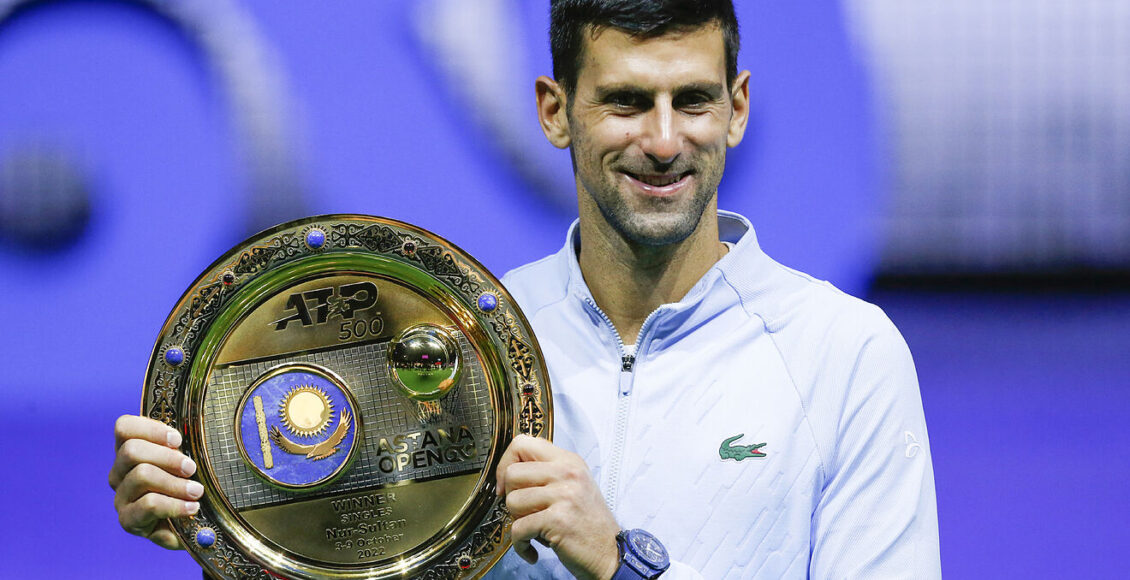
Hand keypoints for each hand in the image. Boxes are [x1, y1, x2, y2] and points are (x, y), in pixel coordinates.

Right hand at [109, 415, 202, 548]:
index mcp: (131, 451)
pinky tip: (192, 507)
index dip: (151, 429)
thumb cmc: (190, 486)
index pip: (124, 428)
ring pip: (141, 475)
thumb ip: (184, 446)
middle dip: (167, 457)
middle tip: (191, 468)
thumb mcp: (189, 462)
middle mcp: (120, 472)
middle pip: (131, 451)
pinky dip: (175, 505)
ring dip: (175, 483)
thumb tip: (196, 427)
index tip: (178, 439)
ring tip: (197, 491)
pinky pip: (149, 504)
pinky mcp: (128, 520)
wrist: (191, 527)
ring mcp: (121, 496)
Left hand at [496, 434, 619, 579]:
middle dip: (511, 497)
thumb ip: (546, 473)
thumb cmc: (587, 523)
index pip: (523, 443)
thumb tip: (506, 473)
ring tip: (535, 530)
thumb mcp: (573, 486)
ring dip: (518, 522)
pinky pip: (518, 529)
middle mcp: (568, 473)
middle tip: (526, 513)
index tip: (507, 485)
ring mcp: (564, 495)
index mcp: (569, 461)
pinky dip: (521, 545)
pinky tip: (532, 550)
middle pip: (512, 473)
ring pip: (512, 501)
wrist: (611, 553)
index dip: (506, 463)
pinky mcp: (557, 520)